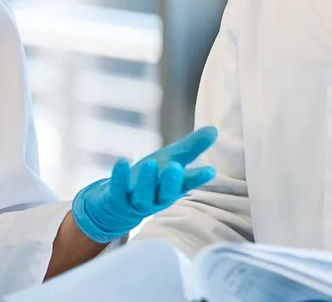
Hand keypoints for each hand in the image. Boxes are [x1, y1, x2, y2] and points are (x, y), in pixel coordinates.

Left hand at [72, 126, 218, 242]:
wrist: (118, 203)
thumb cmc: (150, 179)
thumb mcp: (170, 159)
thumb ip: (191, 147)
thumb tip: (214, 129)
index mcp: (173, 187)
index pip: (188, 183)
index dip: (198, 178)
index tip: (210, 171)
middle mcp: (157, 197)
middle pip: (167, 193)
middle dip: (171, 182)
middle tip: (175, 166)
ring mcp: (137, 201)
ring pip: (144, 196)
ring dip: (147, 181)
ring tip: (150, 163)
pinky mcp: (117, 200)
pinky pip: (118, 191)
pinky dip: (119, 178)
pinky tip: (122, 161)